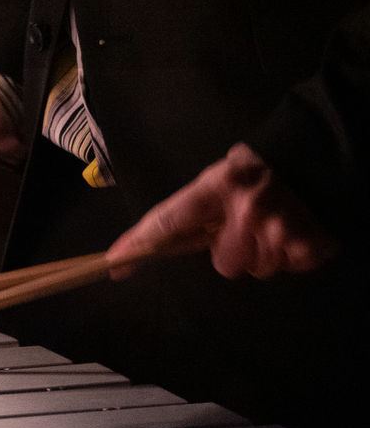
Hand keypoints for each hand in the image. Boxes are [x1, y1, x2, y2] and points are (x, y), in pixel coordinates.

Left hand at [107, 142, 336, 279]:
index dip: (139, 243)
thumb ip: (196, 210)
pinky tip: (292, 231)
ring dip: (260, 253)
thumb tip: (162, 242)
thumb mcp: (218, 178)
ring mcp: (278, 232)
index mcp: (215, 188)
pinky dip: (288, 256)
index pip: (167, 220)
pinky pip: (284, 270)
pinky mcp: (308, 248)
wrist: (312, 157)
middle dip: (231, 250)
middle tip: (246, 224)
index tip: (114, 264)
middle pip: (223, 263)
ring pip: (254, 269)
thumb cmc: (256, 169)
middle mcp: (245, 212)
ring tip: (272, 224)